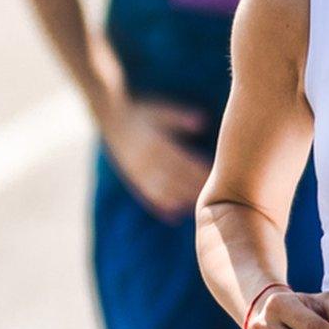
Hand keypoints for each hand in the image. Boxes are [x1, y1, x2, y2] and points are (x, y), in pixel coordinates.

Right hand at [100, 97, 211, 222]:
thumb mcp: (162, 110)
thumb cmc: (143, 112)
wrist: (111, 117)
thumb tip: (204, 121)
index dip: (200, 171)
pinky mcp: (133, 179)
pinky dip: (161, 208)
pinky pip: (147, 197)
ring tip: (200, 210)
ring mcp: (139, 172)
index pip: (183, 162)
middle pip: (175, 181)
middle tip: (216, 199)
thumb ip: (181, 117)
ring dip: (181, 202)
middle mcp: (147, 162)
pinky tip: (175, 217)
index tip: (217, 178)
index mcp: (157, 144)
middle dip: (194, 190)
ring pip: (162, 193)